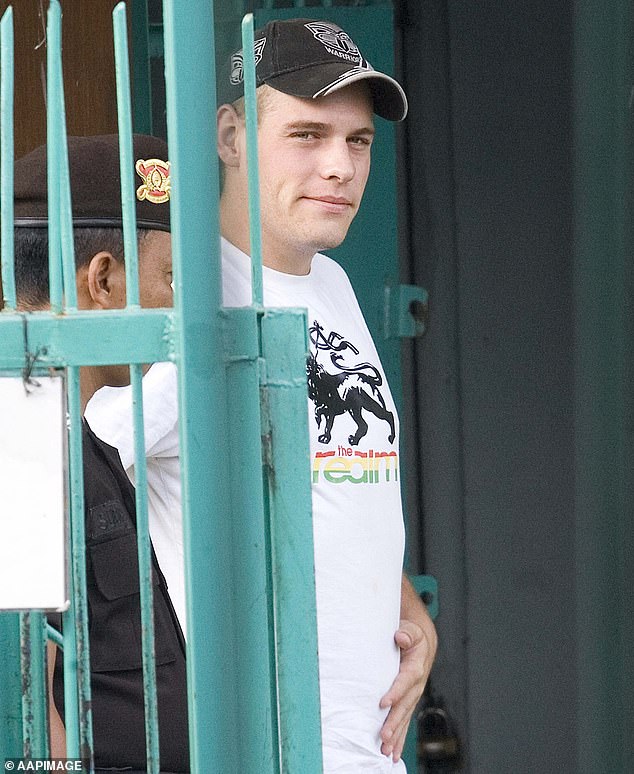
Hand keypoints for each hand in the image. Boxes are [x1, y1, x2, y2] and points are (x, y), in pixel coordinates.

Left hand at [379, 615, 436, 761]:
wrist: (422, 644)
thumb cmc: (412, 636)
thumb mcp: (410, 630)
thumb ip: (406, 633)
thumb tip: (400, 637)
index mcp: (416, 667)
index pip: (405, 681)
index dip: (395, 692)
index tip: (383, 703)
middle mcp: (416, 685)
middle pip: (405, 706)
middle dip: (394, 722)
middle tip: (384, 736)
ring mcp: (413, 696)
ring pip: (404, 718)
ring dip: (396, 735)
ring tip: (386, 751)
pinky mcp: (408, 702)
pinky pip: (404, 721)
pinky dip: (399, 737)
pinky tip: (392, 752)